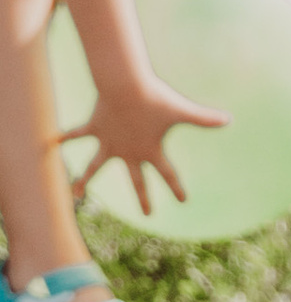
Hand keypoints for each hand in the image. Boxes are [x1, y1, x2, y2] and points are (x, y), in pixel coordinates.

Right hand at [60, 69, 226, 212]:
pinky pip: (78, 134)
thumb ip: (204, 118)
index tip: (183, 200)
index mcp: (151, 151)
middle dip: (143, 196)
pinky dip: (65, 137)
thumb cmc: (155, 100)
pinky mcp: (96, 130)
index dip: (176, 187)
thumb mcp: (181, 110)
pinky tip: (50, 142)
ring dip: (85, 180)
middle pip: (137, 181)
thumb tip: (229, 120)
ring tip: (76, 195)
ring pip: (95, 168)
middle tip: (148, 213)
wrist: (126, 88)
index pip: (168, 174)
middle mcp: (129, 153)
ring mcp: (109, 144)